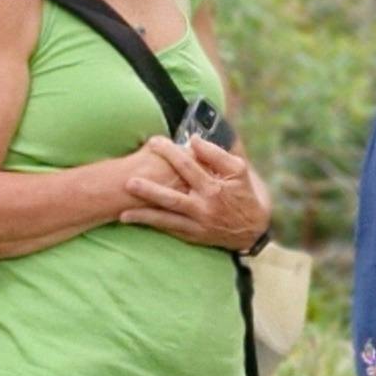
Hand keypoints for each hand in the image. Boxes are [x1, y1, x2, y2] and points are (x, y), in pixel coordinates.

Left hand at [121, 135, 266, 249]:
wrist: (253, 229)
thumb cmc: (244, 193)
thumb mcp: (238, 169)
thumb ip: (216, 154)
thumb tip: (193, 140)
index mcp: (214, 188)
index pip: (188, 166)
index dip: (170, 153)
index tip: (154, 142)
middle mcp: (204, 207)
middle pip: (171, 197)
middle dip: (149, 190)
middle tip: (128, 181)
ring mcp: (197, 224)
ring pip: (167, 219)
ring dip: (144, 215)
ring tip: (122, 213)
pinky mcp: (193, 236)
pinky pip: (169, 230)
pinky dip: (151, 225)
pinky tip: (131, 219)